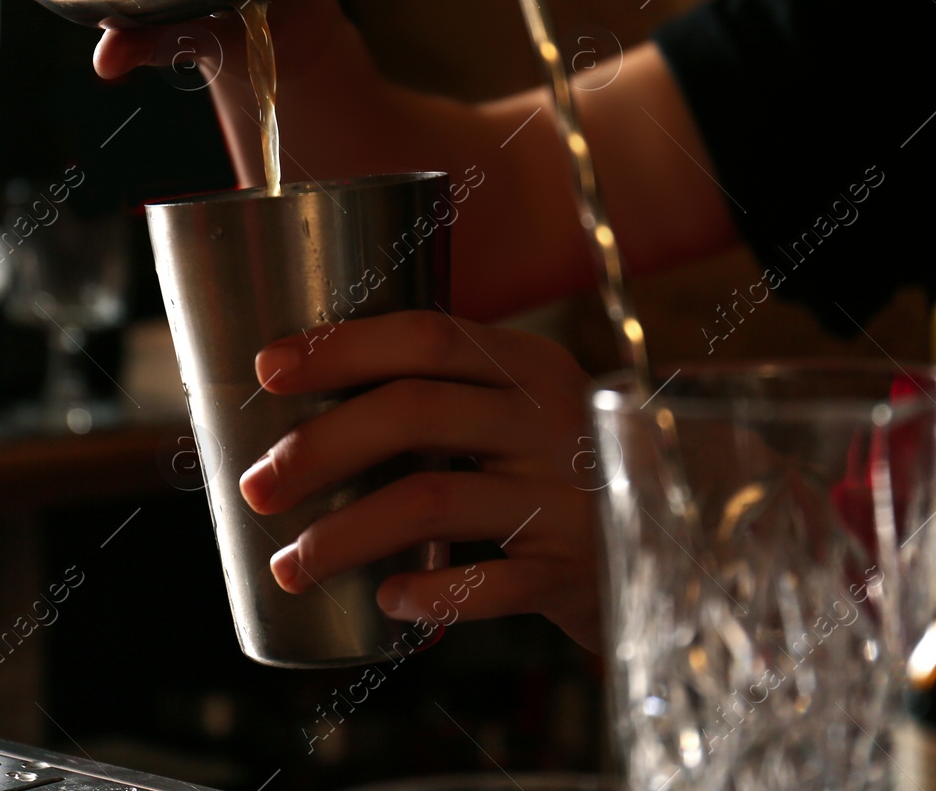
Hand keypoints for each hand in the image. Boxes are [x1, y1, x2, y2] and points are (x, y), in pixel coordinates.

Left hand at [239, 311, 602, 651]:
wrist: (679, 545)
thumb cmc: (558, 474)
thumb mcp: (520, 412)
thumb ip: (443, 397)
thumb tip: (298, 405)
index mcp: (528, 366)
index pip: (426, 334)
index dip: (340, 347)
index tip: (267, 369)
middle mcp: (550, 420)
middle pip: (415, 412)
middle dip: (318, 446)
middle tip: (256, 486)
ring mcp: (565, 498)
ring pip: (432, 501)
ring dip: (343, 533)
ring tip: (290, 561)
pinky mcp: (574, 573)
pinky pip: (490, 585)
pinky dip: (429, 595)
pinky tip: (386, 600)